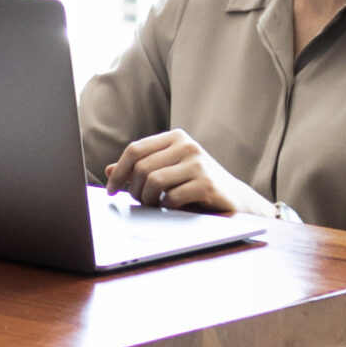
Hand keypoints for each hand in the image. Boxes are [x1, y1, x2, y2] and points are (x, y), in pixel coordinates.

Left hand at [103, 129, 266, 216]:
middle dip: (134, 189)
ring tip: (154, 206)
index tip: (111, 190)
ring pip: (154, 181)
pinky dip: (167, 206)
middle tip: (139, 203)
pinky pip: (172, 197)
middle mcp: (186, 145)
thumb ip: (141, 170)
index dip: (119, 171)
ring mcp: (198, 163)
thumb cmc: (198, 185)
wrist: (238, 200)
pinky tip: (173, 208)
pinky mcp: (207, 184)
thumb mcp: (169, 172)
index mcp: (175, 138)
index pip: (135, 150)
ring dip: (148, 199)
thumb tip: (107, 170)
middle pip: (142, 167)